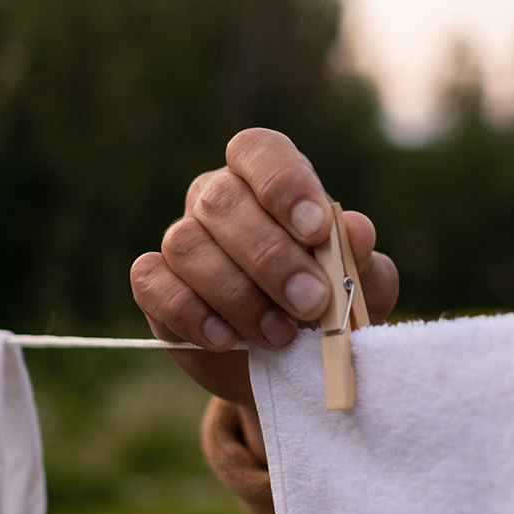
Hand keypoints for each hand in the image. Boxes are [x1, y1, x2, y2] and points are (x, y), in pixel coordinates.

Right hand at [131, 128, 398, 451]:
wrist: (297, 363)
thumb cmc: (331, 306)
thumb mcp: (361, 284)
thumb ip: (359, 256)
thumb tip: (356, 229)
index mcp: (268, 180)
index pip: (259, 151)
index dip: (284, 183)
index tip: (316, 230)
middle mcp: (217, 198)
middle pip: (223, 201)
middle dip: (270, 257)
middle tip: (312, 303)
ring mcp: (183, 240)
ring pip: (188, 245)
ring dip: (238, 295)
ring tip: (282, 335)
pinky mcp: (156, 286)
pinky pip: (152, 282)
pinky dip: (189, 312)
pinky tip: (226, 339)